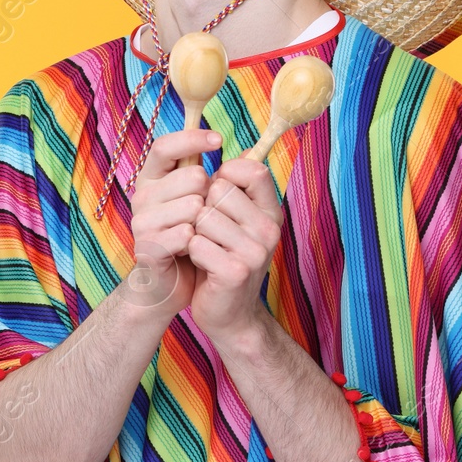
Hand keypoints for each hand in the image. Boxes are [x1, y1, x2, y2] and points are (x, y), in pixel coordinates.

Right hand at [124, 128, 220, 323]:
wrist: (173, 284)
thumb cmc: (192, 238)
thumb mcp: (206, 202)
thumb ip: (222, 176)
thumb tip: (251, 150)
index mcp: (153, 179)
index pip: (164, 146)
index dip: (191, 139)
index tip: (218, 139)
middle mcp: (143, 194)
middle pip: (191, 177)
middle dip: (211, 196)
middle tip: (205, 215)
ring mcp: (142, 220)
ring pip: (192, 206)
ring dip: (206, 224)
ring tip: (199, 236)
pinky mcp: (146, 246)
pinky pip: (184, 234)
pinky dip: (197, 245)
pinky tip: (192, 251)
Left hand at [184, 157, 284, 344]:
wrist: (227, 313)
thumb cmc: (223, 257)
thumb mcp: (236, 220)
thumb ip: (239, 188)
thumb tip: (249, 149)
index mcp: (272, 211)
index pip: (252, 169)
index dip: (225, 176)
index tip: (217, 195)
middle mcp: (270, 228)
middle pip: (219, 190)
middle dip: (202, 208)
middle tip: (208, 233)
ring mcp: (256, 251)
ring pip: (203, 216)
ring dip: (194, 232)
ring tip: (204, 249)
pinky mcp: (236, 271)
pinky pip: (197, 243)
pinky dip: (190, 252)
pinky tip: (200, 265)